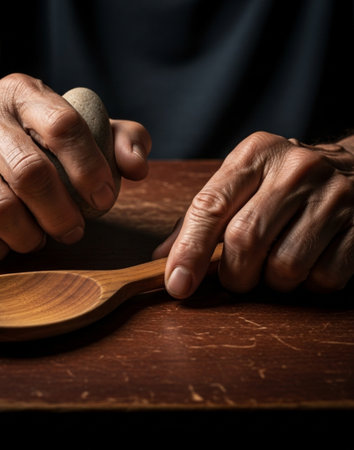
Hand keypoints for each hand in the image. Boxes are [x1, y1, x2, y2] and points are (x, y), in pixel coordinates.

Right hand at [0, 73, 150, 261]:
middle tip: (75, 230)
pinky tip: (11, 241)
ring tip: (43, 236)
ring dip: (32, 236)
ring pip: (0, 210)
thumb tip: (137, 168)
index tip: (104, 200)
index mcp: (22, 92)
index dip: (91, 170)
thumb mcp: (74, 125)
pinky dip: (0, 248)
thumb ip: (118, 139)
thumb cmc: (26, 138)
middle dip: (63, 214)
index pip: (64, 127)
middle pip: (32, 175)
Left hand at [154, 131, 353, 296]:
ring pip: (285, 266)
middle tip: (236, 276)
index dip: (189, 250)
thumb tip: (163, 257)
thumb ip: (201, 217)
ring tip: (276, 262)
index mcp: (255, 155)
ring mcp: (334, 195)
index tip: (177, 285)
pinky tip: (309, 261)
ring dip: (272, 280)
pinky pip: (324, 277)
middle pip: (245, 240)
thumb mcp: (241, 182)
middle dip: (233, 274)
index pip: (211, 206)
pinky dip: (309, 283)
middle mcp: (295, 169)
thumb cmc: (282, 183)